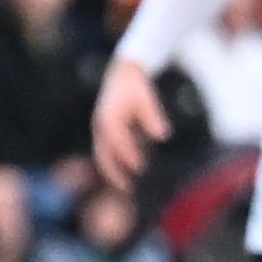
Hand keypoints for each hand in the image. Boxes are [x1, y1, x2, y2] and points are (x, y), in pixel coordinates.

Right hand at [89, 59, 167, 190]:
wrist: (123, 71)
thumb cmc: (136, 84)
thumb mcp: (146, 97)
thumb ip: (153, 116)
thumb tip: (162, 136)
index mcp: (110, 118)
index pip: (118, 142)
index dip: (128, 156)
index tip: (140, 169)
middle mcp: (100, 125)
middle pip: (103, 155)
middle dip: (113, 173)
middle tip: (127, 189)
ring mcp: (100, 128)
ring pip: (102, 155)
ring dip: (112, 170)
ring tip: (125, 186)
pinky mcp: (104, 130)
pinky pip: (106, 150)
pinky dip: (114, 162)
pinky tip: (127, 170)